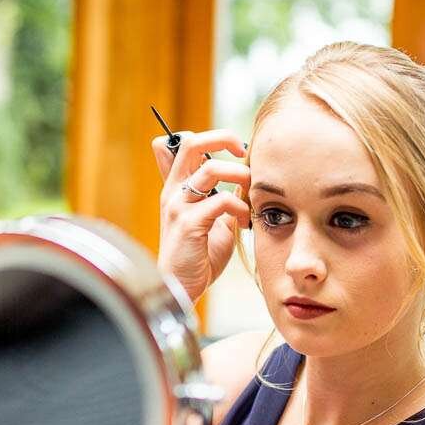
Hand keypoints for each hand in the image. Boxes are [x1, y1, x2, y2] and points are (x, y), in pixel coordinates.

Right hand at [154, 129, 250, 302]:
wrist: (181, 287)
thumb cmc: (198, 256)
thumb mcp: (212, 220)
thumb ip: (221, 197)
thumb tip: (243, 178)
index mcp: (177, 187)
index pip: (180, 144)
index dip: (209, 137)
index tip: (235, 151)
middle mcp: (173, 191)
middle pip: (192, 143)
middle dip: (224, 138)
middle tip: (244, 153)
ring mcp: (178, 206)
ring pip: (211, 168)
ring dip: (240, 176)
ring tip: (250, 194)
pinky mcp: (189, 223)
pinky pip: (220, 200)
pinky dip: (240, 207)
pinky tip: (245, 221)